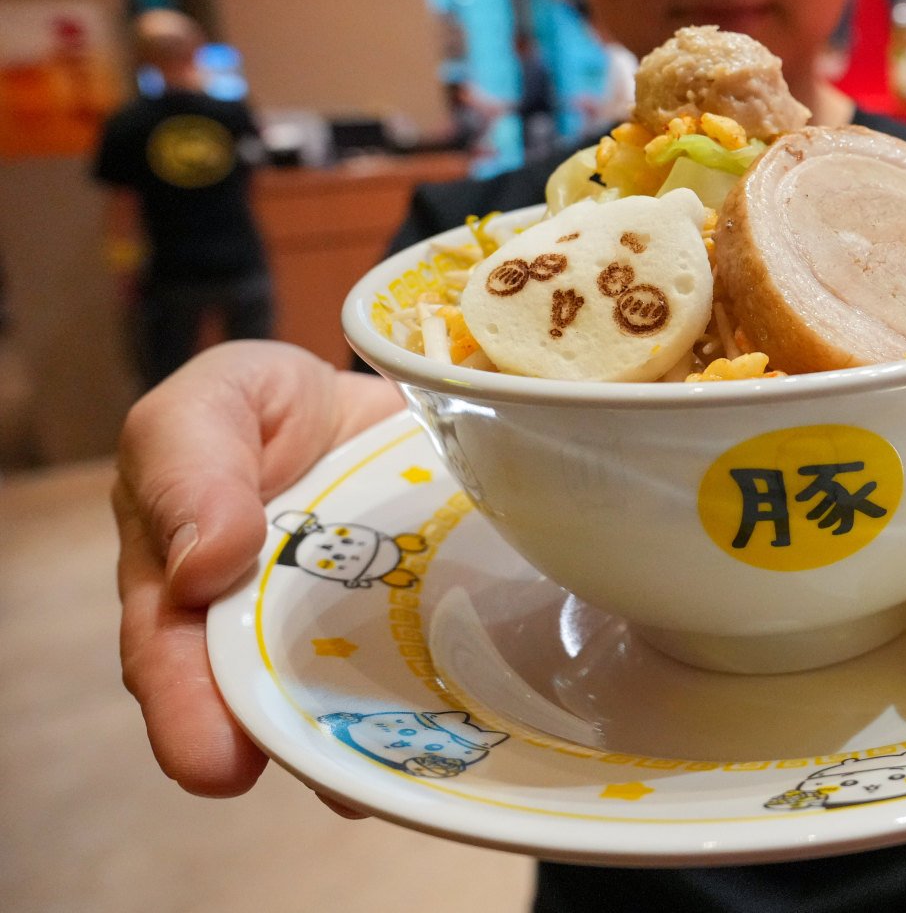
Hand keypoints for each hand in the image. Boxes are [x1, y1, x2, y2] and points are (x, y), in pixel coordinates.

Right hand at [112, 341, 401, 807]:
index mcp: (180, 579)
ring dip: (373, 744)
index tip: (215, 763)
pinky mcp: (414, 622)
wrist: (372, 386)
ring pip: (346, 703)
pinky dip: (443, 701)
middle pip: (263, 701)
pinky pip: (424, 669)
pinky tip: (465, 729)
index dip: (187, 710)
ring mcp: (340, 633)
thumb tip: (200, 566)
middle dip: (293, 749)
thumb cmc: (269, 402)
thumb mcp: (219, 399)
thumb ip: (192, 466)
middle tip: (331, 789)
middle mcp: (254, 627)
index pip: (170, 652)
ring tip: (404, 773)